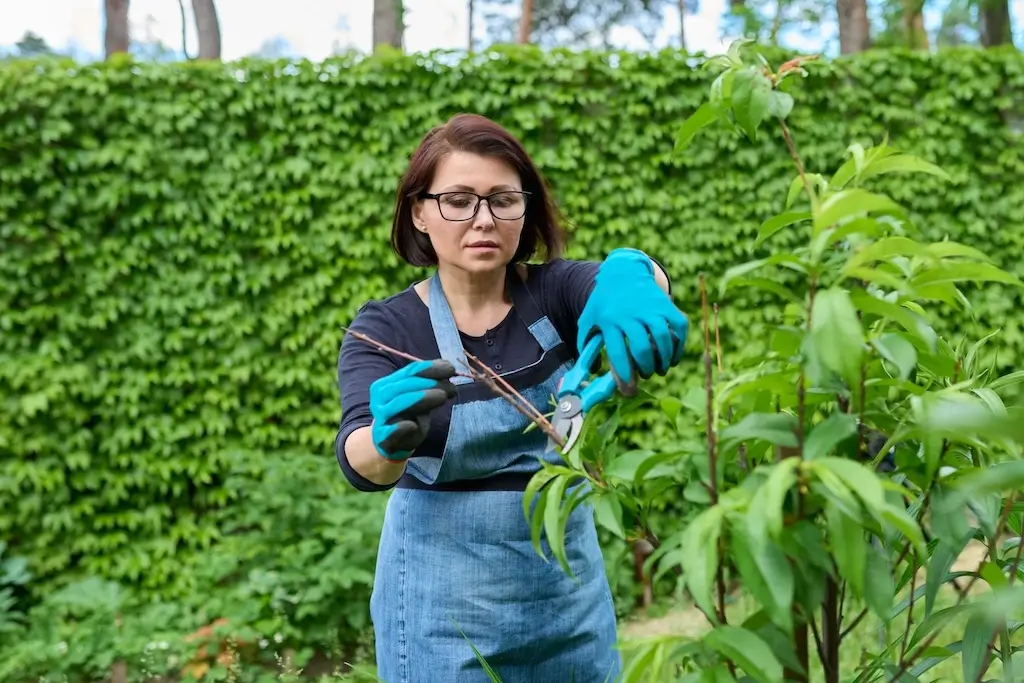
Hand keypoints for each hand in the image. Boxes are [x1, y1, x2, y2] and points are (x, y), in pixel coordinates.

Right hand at [369, 359, 457, 460]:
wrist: (391, 444)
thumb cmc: (408, 415)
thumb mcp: (420, 396)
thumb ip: (431, 382)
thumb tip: (448, 366)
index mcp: (387, 383)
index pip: (410, 371)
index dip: (430, 368)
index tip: (450, 368)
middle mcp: (380, 398)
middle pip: (403, 386)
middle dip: (428, 383)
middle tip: (449, 385)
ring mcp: (380, 417)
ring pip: (397, 404)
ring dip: (420, 398)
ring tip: (442, 397)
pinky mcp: (382, 438)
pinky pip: (389, 431)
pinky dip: (400, 428)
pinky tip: (413, 425)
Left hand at [577, 248, 688, 388]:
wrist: (623, 271)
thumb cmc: (604, 301)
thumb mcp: (589, 317)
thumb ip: (585, 342)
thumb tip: (589, 370)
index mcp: (610, 320)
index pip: (617, 352)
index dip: (624, 374)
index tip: (628, 389)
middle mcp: (631, 314)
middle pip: (642, 348)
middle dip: (645, 368)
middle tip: (645, 375)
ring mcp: (651, 308)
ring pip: (663, 339)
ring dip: (664, 360)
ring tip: (660, 369)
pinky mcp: (667, 304)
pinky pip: (678, 327)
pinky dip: (679, 345)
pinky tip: (673, 357)